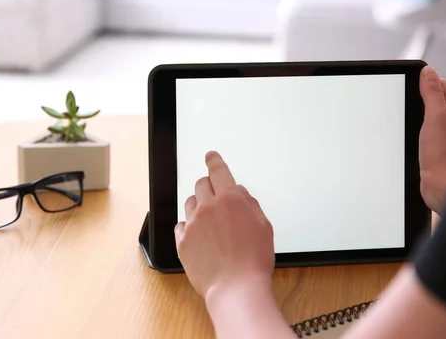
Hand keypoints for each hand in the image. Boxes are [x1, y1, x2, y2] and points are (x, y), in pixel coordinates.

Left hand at [174, 151, 274, 302]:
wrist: (236, 288)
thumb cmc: (254, 260)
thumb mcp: (263, 226)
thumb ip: (249, 203)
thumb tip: (239, 192)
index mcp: (230, 199)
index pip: (218, 171)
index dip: (214, 160)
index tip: (211, 156)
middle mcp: (208, 207)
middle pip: (201, 184)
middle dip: (210, 186)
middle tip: (217, 198)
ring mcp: (192, 224)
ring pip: (190, 203)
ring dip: (199, 206)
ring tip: (211, 223)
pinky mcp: (182, 241)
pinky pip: (182, 224)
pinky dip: (189, 226)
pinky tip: (200, 237)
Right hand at [419, 66, 445, 214]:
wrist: (444, 187)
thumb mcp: (436, 117)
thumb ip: (432, 92)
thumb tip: (428, 72)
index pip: (443, 85)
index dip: (426, 84)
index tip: (411, 85)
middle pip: (434, 99)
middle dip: (419, 102)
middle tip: (412, 108)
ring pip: (427, 115)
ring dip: (417, 118)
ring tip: (415, 126)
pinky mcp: (437, 145)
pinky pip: (424, 130)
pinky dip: (416, 131)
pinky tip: (413, 138)